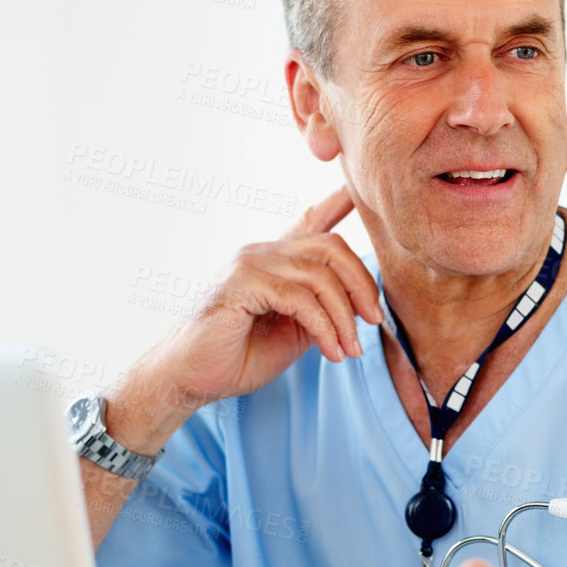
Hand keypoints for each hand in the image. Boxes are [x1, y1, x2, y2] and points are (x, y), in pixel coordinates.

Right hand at [114, 186, 384, 437]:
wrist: (191, 378)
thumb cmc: (240, 355)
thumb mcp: (296, 330)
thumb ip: (323, 308)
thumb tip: (362, 304)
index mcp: (276, 259)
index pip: (312, 221)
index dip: (339, 201)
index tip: (360, 188)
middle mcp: (263, 251)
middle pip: (331, 247)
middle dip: (362, 284)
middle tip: (374, 321)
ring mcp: (250, 263)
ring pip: (319, 276)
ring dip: (344, 317)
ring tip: (351, 349)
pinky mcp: (241, 283)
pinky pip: (300, 298)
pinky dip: (324, 327)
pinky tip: (331, 351)